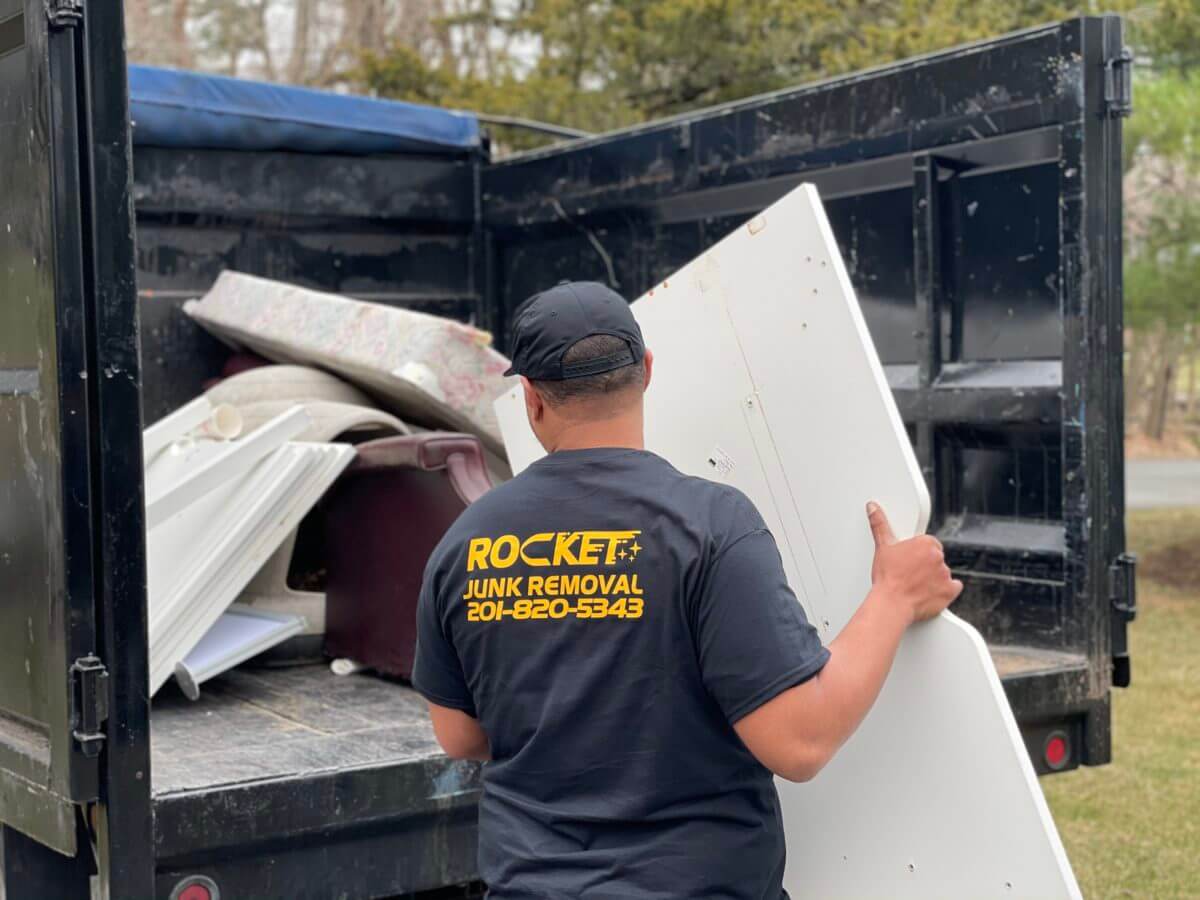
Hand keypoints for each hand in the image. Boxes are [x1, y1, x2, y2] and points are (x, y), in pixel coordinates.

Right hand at [866, 501, 962, 624]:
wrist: (891, 604)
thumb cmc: (887, 578)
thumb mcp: (882, 547)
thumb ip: (880, 524)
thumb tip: (873, 508)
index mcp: (926, 543)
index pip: (928, 544)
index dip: (917, 553)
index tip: (909, 560)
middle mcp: (938, 557)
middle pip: (936, 558)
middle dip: (925, 565)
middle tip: (910, 573)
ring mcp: (946, 574)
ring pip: (942, 573)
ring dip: (933, 578)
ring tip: (915, 585)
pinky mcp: (950, 591)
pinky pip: (953, 588)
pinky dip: (945, 591)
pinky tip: (930, 592)